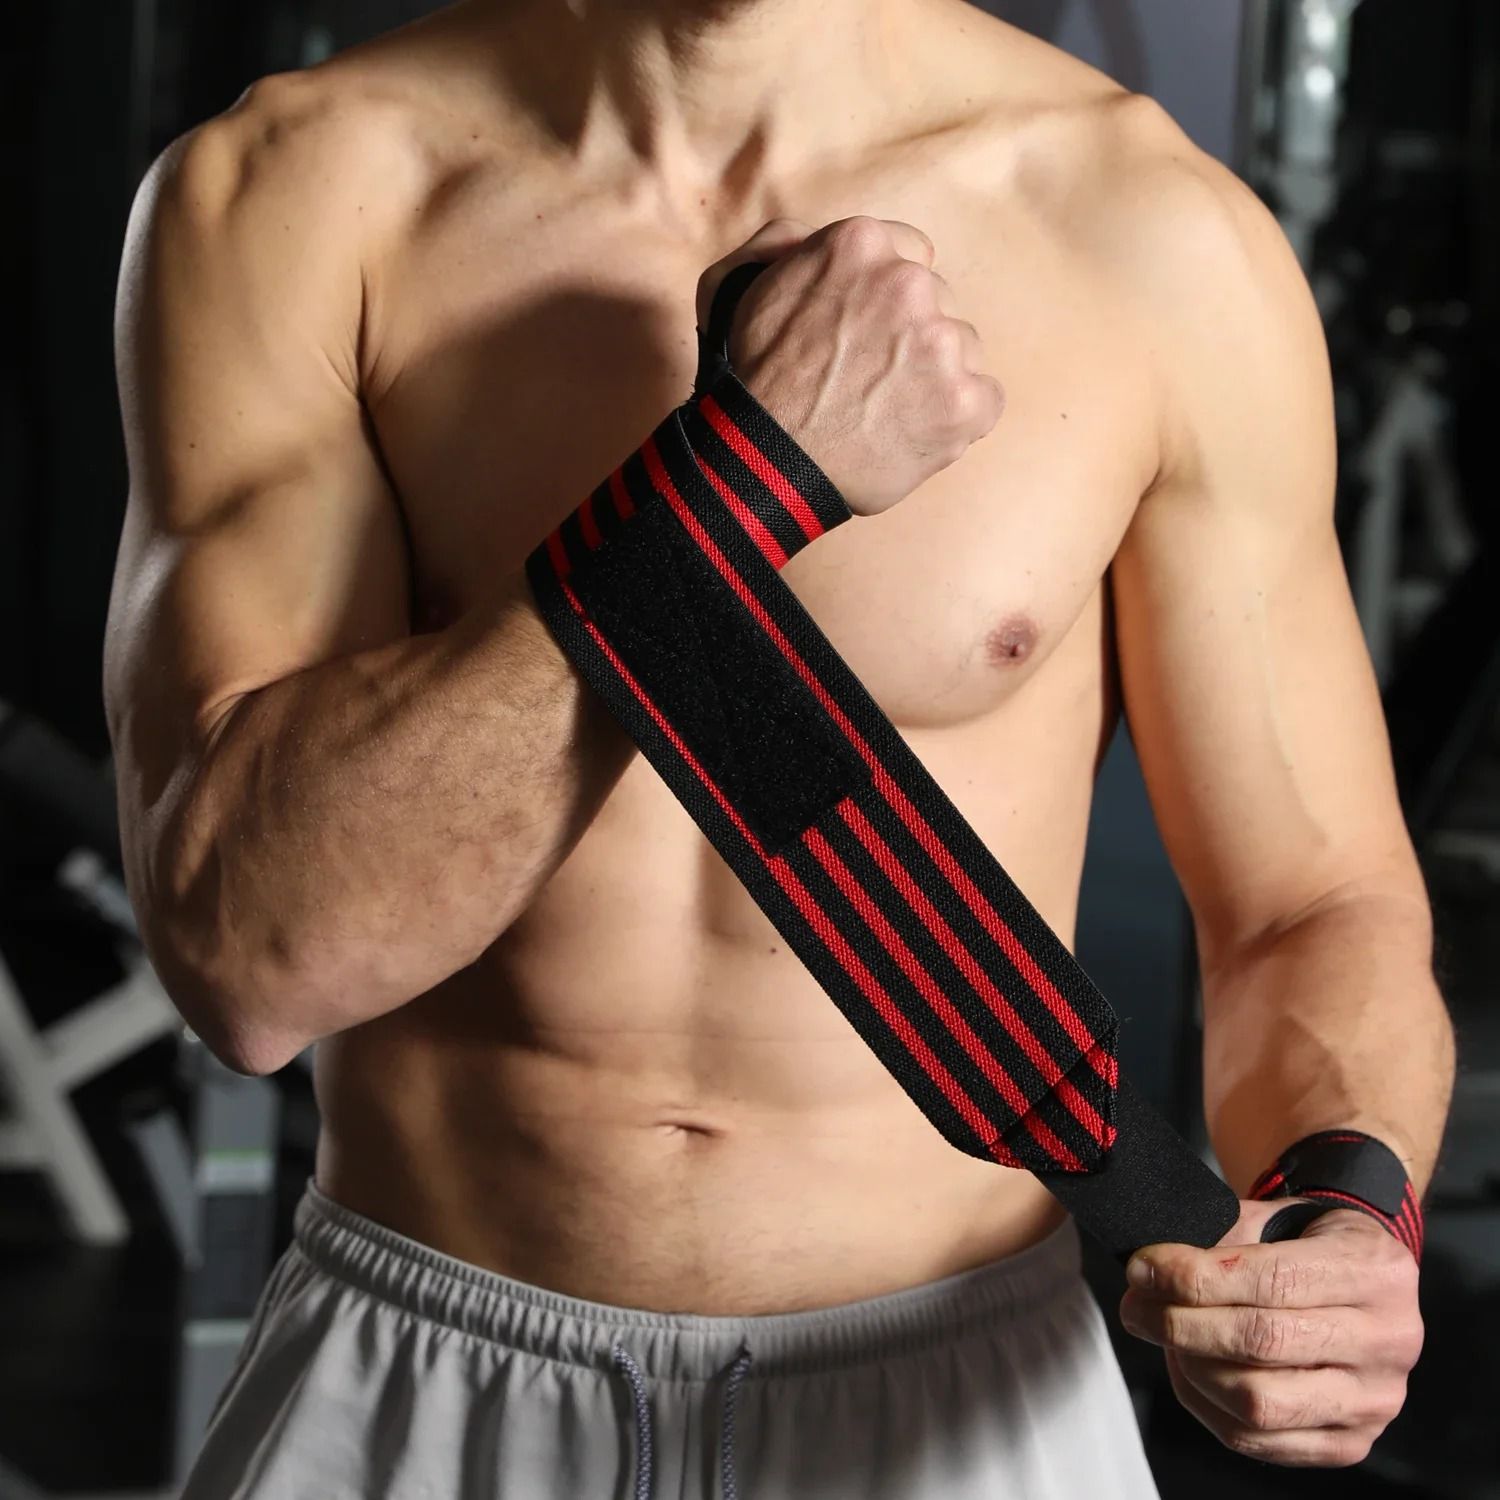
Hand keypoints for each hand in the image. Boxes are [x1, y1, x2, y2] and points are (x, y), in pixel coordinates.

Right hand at [695, 215, 1004, 516]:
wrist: (767, 460)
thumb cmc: (753, 381)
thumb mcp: (745, 284)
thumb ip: (789, 244)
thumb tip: (814, 236)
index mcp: (861, 244)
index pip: (910, 255)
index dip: (888, 299)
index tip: (867, 332)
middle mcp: (907, 283)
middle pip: (937, 303)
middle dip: (911, 336)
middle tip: (868, 377)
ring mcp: (940, 342)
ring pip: (962, 350)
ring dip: (935, 376)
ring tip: (886, 410)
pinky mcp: (963, 401)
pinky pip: (985, 399)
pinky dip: (958, 419)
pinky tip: (916, 431)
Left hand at [1119, 1199, 1422, 1466]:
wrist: (1366, 1285)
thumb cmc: (1310, 1246)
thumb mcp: (1278, 1218)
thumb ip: (1222, 1235)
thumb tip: (1151, 1269)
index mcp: (1373, 1272)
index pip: (1270, 1280)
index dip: (1192, 1277)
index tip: (1142, 1268)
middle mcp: (1387, 1340)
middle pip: (1262, 1342)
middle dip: (1181, 1324)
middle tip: (1137, 1307)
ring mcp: (1374, 1400)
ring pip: (1259, 1402)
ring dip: (1191, 1369)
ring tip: (1165, 1338)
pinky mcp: (1351, 1443)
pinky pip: (1261, 1441)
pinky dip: (1207, 1407)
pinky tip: (1188, 1371)